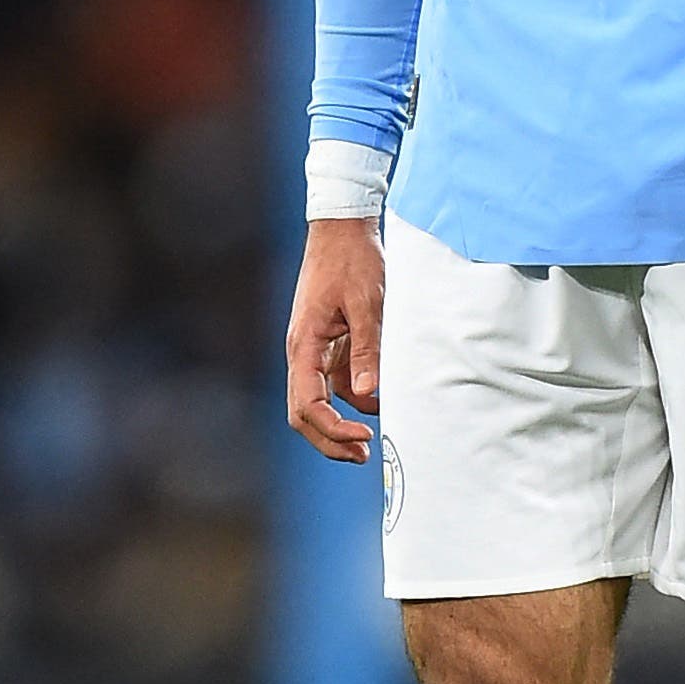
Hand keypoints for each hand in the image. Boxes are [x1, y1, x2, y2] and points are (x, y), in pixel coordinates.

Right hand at [285, 218, 383, 461]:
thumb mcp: (367, 304)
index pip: (306, 405)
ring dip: (343, 421)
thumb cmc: (353, 261)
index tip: (364, 438)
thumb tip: (366, 394)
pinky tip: (380, 399)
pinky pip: (336, 382)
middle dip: (331, 439)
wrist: (344, 228)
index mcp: (304, 345)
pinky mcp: (331, 344)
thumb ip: (367, 349)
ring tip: (377, 435)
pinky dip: (355, 397)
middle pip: (305, 413)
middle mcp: (303, 352)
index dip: (332, 429)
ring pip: (320, 401)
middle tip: (365, 455)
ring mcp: (315, 350)